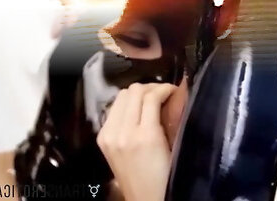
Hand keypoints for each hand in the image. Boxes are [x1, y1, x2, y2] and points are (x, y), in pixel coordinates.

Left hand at [97, 83, 176, 200]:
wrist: (145, 199)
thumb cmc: (166, 176)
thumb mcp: (174, 146)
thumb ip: (171, 118)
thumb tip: (173, 95)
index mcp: (144, 136)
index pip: (151, 96)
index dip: (165, 88)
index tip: (174, 90)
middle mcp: (122, 133)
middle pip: (133, 91)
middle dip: (151, 87)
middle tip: (163, 93)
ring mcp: (109, 135)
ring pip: (121, 96)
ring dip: (137, 94)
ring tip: (150, 100)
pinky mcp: (102, 138)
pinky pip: (113, 109)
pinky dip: (125, 105)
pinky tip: (136, 111)